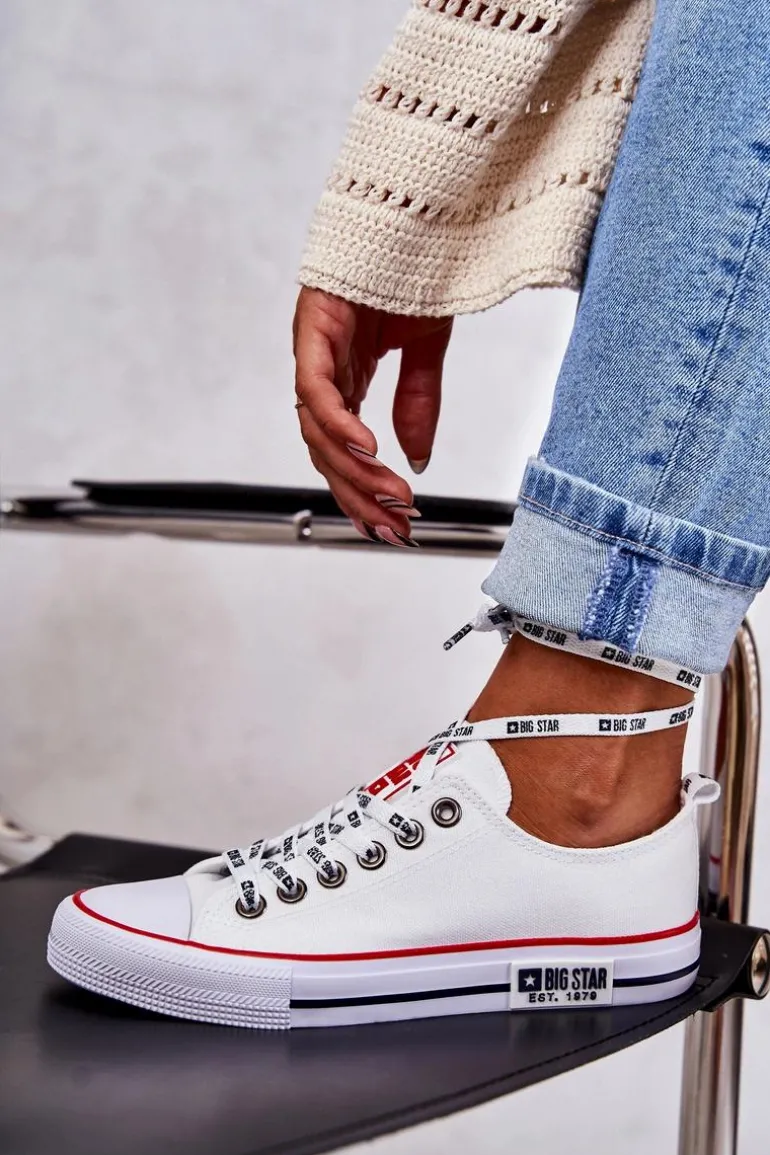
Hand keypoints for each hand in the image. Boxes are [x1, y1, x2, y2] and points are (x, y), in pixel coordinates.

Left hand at [292, 287, 452, 545]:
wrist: (418, 204)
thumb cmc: (414, 265)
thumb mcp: (425, 347)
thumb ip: (418, 402)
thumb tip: (415, 459)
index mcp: (345, 374)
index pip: (344, 448)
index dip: (362, 492)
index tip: (390, 527)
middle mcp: (323, 367)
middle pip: (327, 450)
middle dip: (358, 496)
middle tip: (389, 530)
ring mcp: (314, 347)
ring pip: (319, 429)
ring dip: (355, 471)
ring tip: (389, 498)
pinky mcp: (314, 324)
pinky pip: (317, 387)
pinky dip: (338, 423)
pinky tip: (367, 449)